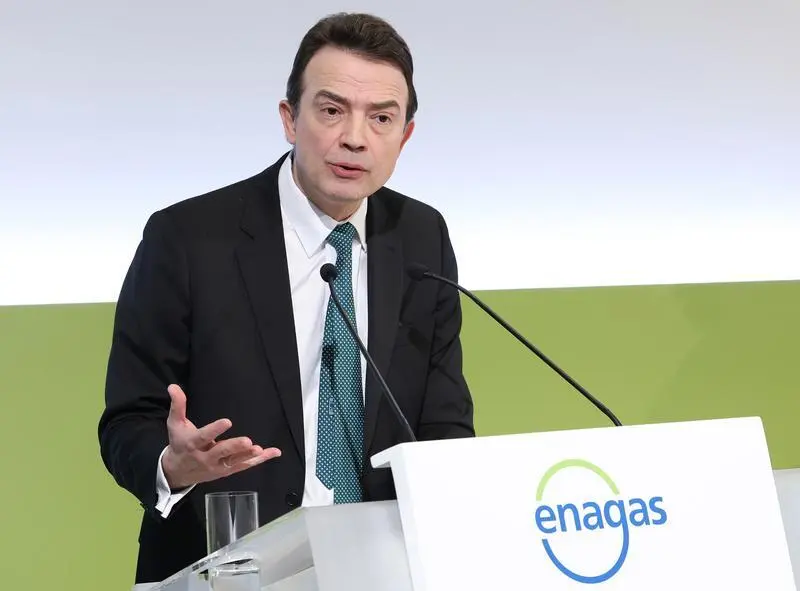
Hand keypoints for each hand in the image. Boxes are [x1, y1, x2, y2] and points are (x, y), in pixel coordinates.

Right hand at [161, 384, 280, 488]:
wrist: (177, 472)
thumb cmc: (179, 443)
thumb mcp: (175, 424)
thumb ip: (177, 405)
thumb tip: (173, 386)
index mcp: (193, 443)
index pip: (204, 436)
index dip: (215, 430)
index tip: (227, 421)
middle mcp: (206, 456)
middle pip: (221, 452)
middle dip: (234, 447)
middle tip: (247, 441)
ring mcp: (217, 466)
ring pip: (234, 462)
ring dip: (248, 456)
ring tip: (260, 449)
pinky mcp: (227, 471)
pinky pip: (245, 466)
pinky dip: (260, 460)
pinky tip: (274, 452)